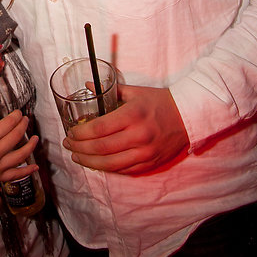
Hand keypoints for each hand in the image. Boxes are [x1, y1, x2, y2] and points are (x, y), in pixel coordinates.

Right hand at [0, 110, 38, 193]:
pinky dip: (27, 171)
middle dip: (23, 126)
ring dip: (30, 146)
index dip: (15, 117)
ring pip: (20, 156)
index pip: (7, 125)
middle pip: (15, 137)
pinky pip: (15, 175)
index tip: (18, 113)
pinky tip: (35, 166)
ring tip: (35, 138)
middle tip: (26, 120)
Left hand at [62, 83, 188, 174]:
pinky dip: (106, 168)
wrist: (189, 116)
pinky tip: (96, 162)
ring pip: (109, 164)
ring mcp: (145, 153)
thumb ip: (111, 90)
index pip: (98, 129)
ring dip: (89, 162)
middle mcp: (138, 136)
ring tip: (76, 156)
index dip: (80, 133)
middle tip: (68, 144)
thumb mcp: (136, 92)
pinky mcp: (150, 163)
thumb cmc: (161, 101)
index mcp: (132, 115)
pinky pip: (123, 170)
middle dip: (79, 148)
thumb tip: (87, 85)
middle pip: (100, 148)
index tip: (70, 132)